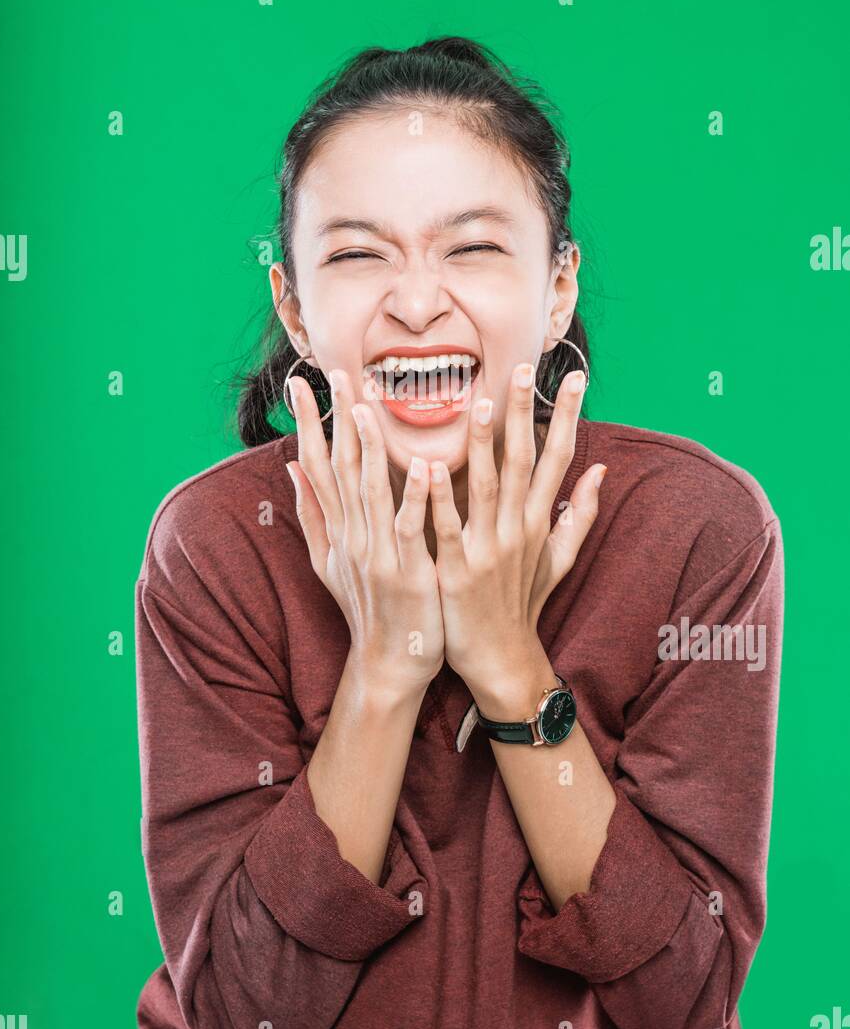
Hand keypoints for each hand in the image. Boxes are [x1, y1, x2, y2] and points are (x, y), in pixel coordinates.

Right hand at [285, 368, 445, 702]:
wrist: (390, 663)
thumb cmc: (369, 608)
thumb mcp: (331, 560)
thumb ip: (312, 512)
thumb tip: (290, 468)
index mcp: (339, 528)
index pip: (317, 464)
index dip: (308, 423)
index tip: (299, 384)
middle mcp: (353, 535)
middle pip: (340, 468)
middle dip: (336, 419)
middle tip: (335, 374)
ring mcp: (378, 554)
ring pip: (370, 491)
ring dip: (368, 447)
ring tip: (366, 407)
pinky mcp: (408, 572)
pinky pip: (411, 528)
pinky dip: (416, 497)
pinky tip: (423, 466)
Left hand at [425, 363, 605, 706]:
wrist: (502, 661)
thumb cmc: (522, 605)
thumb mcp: (558, 559)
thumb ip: (578, 514)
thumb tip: (599, 471)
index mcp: (538, 521)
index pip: (558, 457)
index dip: (568, 416)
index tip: (576, 378)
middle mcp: (518, 529)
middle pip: (525, 461)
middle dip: (525, 412)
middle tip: (524, 367)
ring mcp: (488, 550)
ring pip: (486, 486)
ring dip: (482, 444)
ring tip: (478, 402)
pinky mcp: (457, 571)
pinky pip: (446, 527)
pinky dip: (439, 498)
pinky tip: (429, 466)